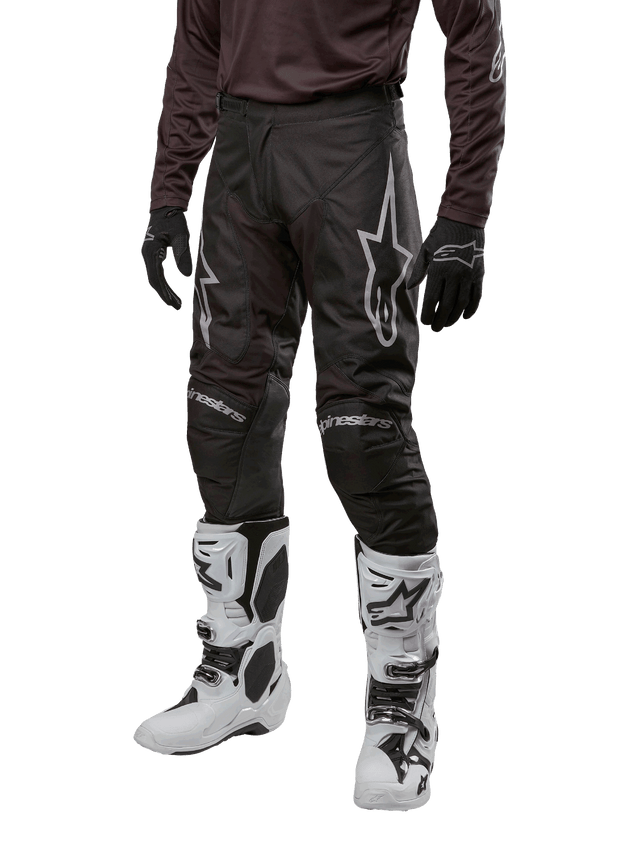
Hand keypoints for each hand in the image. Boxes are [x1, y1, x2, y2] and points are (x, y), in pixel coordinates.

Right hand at [140, 206, 192, 310]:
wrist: (165, 207)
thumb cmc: (174, 220)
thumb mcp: (181, 236)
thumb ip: (183, 255)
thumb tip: (186, 276)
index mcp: (151, 252)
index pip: (156, 278)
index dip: (165, 293)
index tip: (175, 303)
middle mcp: (147, 255)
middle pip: (154, 281)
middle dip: (165, 295)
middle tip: (177, 307)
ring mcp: (149, 255)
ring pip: (155, 278)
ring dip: (164, 290)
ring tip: (176, 302)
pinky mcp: (153, 254)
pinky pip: (157, 272)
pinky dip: (163, 283)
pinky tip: (170, 290)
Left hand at [407, 217, 485, 332]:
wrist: (465, 221)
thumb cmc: (441, 235)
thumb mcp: (426, 250)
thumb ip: (418, 271)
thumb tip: (409, 287)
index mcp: (439, 269)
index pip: (432, 299)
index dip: (428, 314)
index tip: (425, 322)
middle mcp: (455, 274)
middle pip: (447, 306)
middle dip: (440, 320)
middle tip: (435, 328)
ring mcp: (469, 275)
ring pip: (462, 303)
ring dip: (454, 317)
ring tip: (447, 324)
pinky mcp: (479, 274)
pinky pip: (477, 296)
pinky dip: (472, 308)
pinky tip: (465, 316)